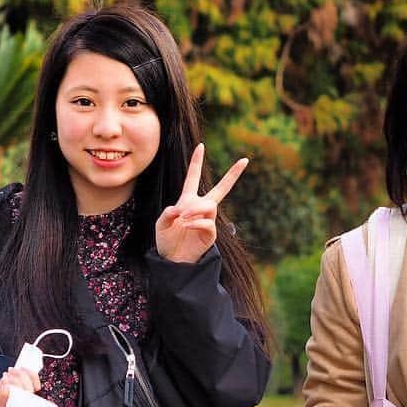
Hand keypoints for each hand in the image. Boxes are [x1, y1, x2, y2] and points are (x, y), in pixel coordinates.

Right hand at [0, 356, 40, 406]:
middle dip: (16, 382)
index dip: (5, 391)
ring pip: (29, 391)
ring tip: (13, 369)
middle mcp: (5, 402)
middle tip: (8, 372)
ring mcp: (17, 397)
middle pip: (18, 396)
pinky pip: (35, 385)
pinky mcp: (25, 390)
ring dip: (23, 378)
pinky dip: (32, 376)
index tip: (1, 378)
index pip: (2, 401)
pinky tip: (23, 369)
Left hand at [155, 143, 247, 263]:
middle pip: (221, 189)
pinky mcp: (210, 234)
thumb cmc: (166, 240)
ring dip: (195, 210)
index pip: (193, 177)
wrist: (172, 260)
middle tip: (244, 161)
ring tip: (183, 218)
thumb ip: (168, 212)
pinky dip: (195, 223)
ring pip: (209, 206)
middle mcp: (201, 208)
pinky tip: (185, 225)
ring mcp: (208, 220)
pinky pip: (207, 223)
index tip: (201, 146)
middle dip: (233, 175)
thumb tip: (182, 209)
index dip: (197, 162)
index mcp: (187, 200)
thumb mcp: (161, 223)